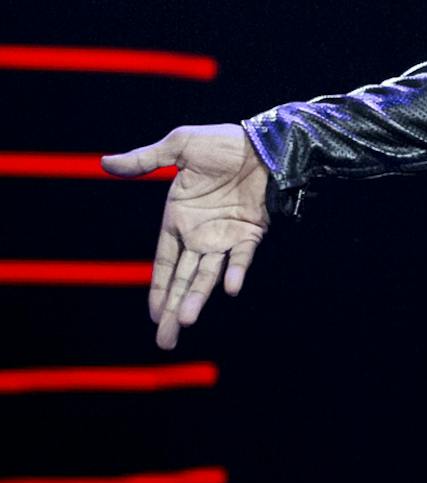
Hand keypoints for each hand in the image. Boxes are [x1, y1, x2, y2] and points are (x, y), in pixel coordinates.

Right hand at [101, 124, 269, 349]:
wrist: (265, 140)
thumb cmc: (223, 142)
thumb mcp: (180, 145)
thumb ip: (146, 160)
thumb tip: (104, 163)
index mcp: (179, 219)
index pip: (165, 263)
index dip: (159, 289)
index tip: (154, 315)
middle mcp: (201, 234)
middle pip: (183, 279)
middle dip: (174, 309)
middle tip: (165, 342)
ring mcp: (226, 235)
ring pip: (208, 275)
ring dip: (198, 298)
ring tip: (187, 322)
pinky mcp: (252, 231)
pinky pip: (241, 257)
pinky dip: (235, 271)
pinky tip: (230, 288)